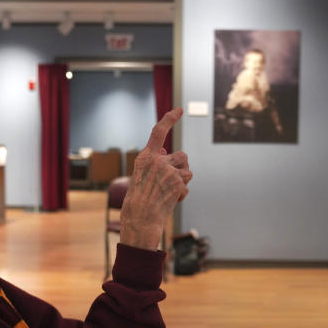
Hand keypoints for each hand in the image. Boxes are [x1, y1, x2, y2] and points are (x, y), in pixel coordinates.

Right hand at [120, 107, 191, 249]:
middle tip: (170, 181)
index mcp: (145, 157)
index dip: (169, 119)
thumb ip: (154, 162)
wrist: (140, 217)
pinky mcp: (177, 180)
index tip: (179, 110)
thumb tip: (167, 150)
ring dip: (182, 180)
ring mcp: (167, 169)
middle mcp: (156, 160)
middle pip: (182, 156)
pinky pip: (187, 183)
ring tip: (169, 191)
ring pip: (187, 169)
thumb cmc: (139, 199)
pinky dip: (182, 193)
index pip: (158, 132)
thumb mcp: (142, 175)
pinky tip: (171, 199)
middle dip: (181, 167)